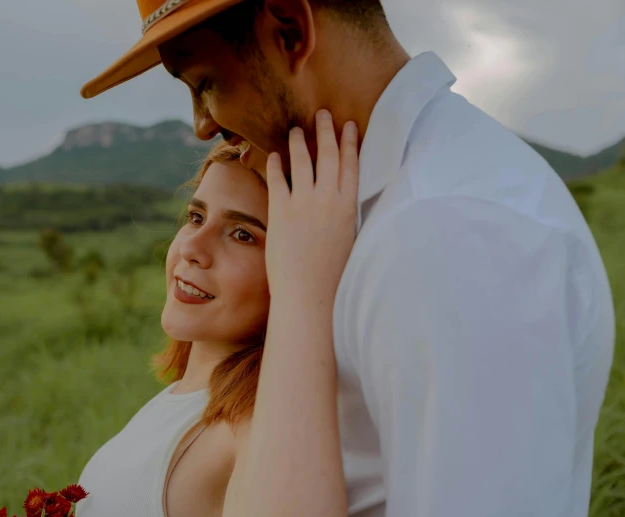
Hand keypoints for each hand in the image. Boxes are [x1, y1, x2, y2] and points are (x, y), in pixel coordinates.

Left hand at [265, 109, 358, 304]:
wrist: (310, 294)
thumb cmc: (333, 276)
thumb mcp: (349, 240)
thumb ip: (346, 216)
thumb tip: (343, 204)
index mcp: (349, 206)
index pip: (352, 165)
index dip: (350, 142)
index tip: (350, 125)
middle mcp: (328, 199)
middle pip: (329, 155)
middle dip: (326, 131)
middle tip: (322, 114)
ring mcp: (304, 203)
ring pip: (303, 161)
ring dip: (300, 142)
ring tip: (296, 130)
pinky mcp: (281, 211)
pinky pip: (278, 180)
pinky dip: (275, 165)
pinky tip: (272, 156)